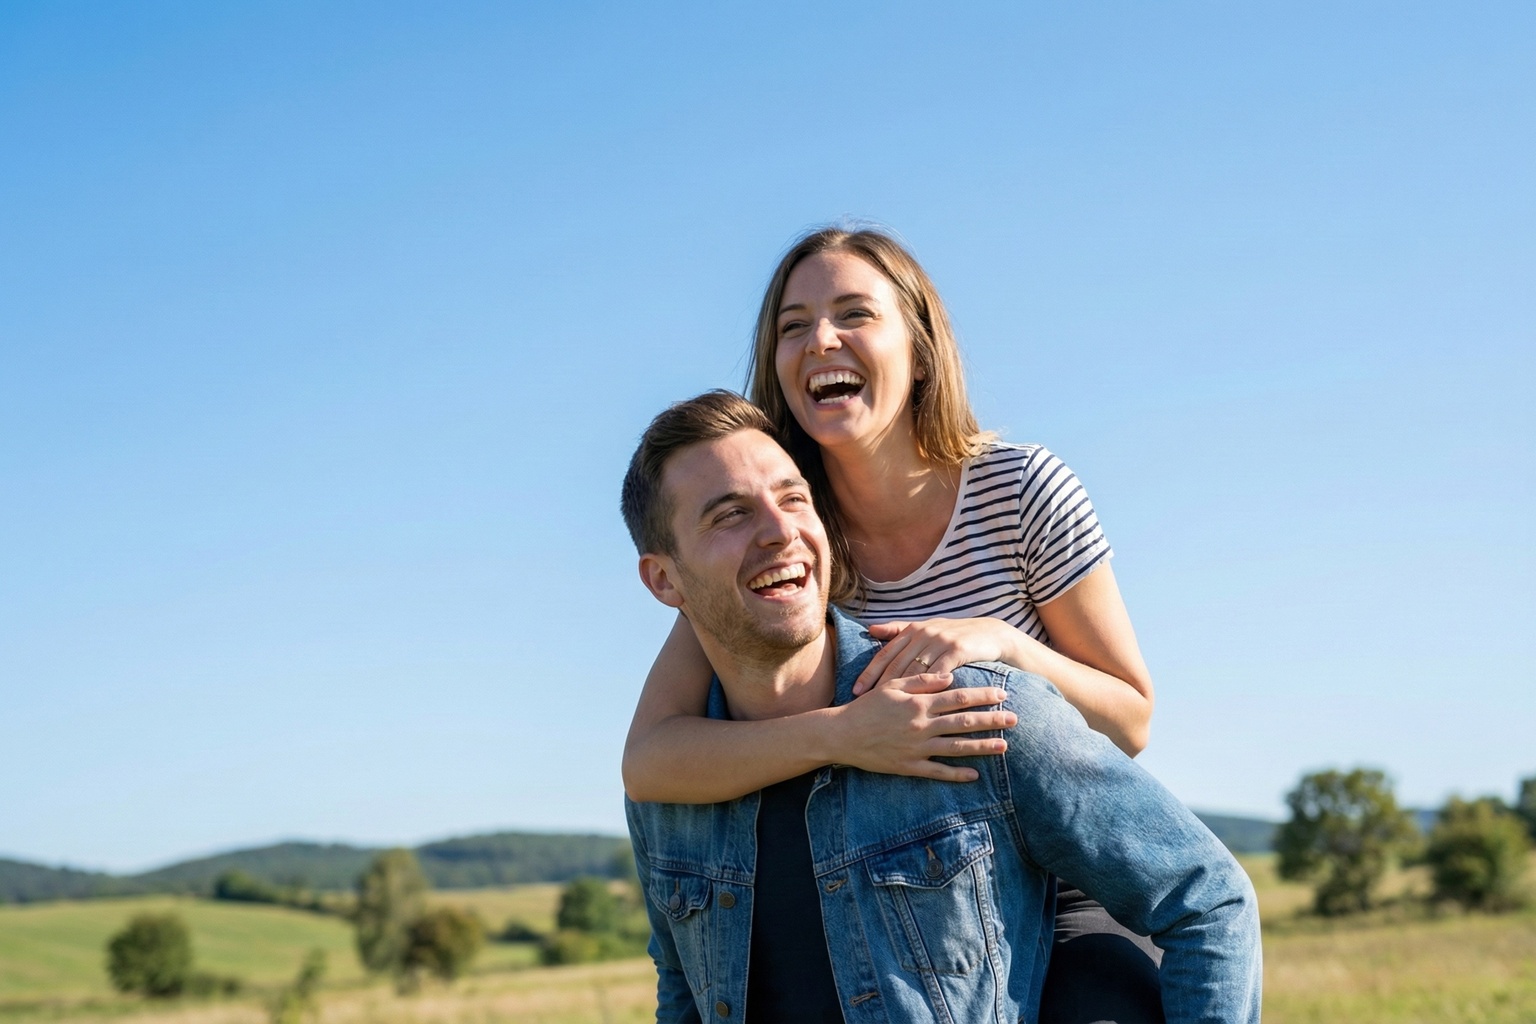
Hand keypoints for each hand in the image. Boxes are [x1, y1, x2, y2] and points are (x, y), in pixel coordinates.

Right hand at [829, 673, 1016, 781]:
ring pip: (957, 748)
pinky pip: (938, 772)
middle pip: (964, 722)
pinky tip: (975, 775)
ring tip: (1004, 747)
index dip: (982, 696)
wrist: (842, 734)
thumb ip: (922, 681)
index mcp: (919, 703)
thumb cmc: (867, 706)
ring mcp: (917, 748)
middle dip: (992, 720)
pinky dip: (957, 774)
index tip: (1002, 694)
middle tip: (1015, 719)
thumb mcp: (892, 686)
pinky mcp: (909, 766)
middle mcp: (921, 726)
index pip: (958, 697)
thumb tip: (950, 677)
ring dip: (982, 747)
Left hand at [854, 617, 1022, 695]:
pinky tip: (920, 703)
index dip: (869, 672)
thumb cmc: (955, 637)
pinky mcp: (958, 650)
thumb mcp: (927, 630)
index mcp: (913, 630)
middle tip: (865, 702)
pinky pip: (939, 672)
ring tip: (888, 708)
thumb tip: (871, 629)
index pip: (886, 653)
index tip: (856, 690)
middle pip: (896, 662)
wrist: (991, 635)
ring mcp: (941, 641)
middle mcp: (924, 633)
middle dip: (879, 683)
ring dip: (900, 689)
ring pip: (915, 669)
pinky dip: (929, 687)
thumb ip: (899, 630)